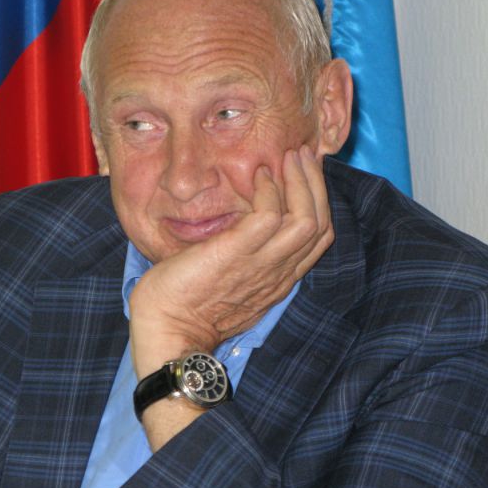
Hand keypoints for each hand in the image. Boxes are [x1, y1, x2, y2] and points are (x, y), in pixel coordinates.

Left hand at [129, 146, 333, 379]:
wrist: (167, 334)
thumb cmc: (186, 307)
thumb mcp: (228, 281)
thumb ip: (243, 259)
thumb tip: (239, 229)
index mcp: (278, 280)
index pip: (318, 238)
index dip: (318, 201)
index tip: (306, 174)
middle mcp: (278, 273)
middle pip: (319, 224)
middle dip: (316, 184)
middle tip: (303, 154)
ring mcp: (260, 265)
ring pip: (306, 218)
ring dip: (301, 181)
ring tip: (289, 156)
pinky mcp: (236, 254)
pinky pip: (269, 216)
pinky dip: (269, 191)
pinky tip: (258, 175)